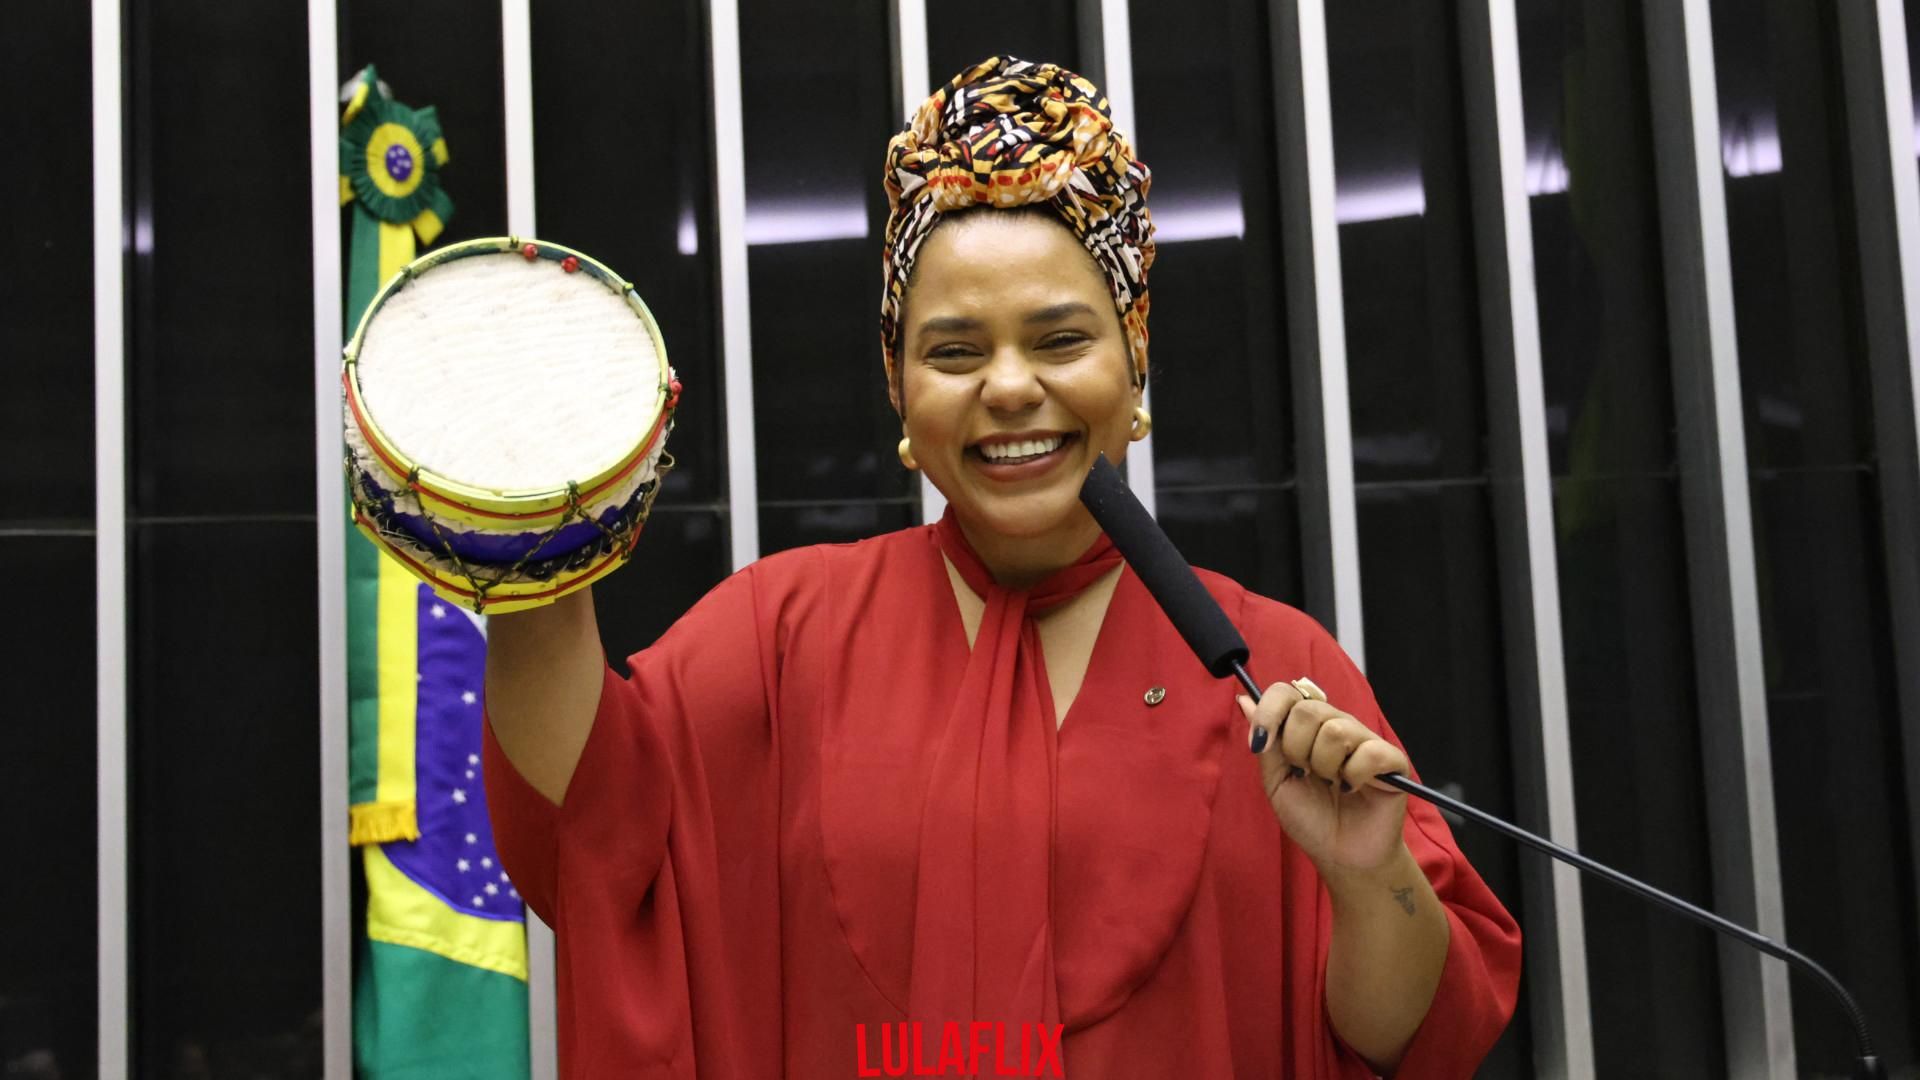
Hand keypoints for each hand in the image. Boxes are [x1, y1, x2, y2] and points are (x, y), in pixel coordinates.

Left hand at [1238, 679, 1410, 873]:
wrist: (1340, 856)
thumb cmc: (1310, 819)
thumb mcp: (1276, 781)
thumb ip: (1266, 742)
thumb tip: (1244, 700)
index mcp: (1308, 728)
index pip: (1287, 693)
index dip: (1270, 712)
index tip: (1260, 743)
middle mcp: (1337, 725)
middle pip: (1308, 710)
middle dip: (1296, 749)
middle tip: (1305, 774)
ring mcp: (1365, 740)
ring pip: (1335, 730)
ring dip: (1324, 766)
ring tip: (1331, 784)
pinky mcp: (1392, 760)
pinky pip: (1367, 752)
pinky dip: (1353, 776)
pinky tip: (1352, 789)